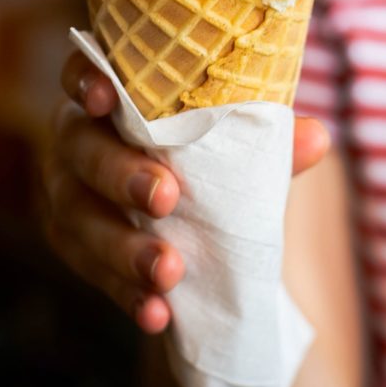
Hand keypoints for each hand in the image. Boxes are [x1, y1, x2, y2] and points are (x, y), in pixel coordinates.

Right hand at [43, 51, 329, 334]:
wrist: (192, 215)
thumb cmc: (207, 152)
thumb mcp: (236, 141)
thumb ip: (267, 139)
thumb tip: (316, 138)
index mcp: (115, 95)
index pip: (84, 72)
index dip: (85, 79)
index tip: (104, 97)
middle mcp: (79, 137)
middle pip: (82, 148)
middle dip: (121, 173)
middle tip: (166, 198)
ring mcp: (69, 193)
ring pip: (78, 216)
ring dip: (122, 246)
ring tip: (168, 271)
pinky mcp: (75, 246)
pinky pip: (91, 271)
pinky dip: (124, 293)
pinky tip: (156, 314)